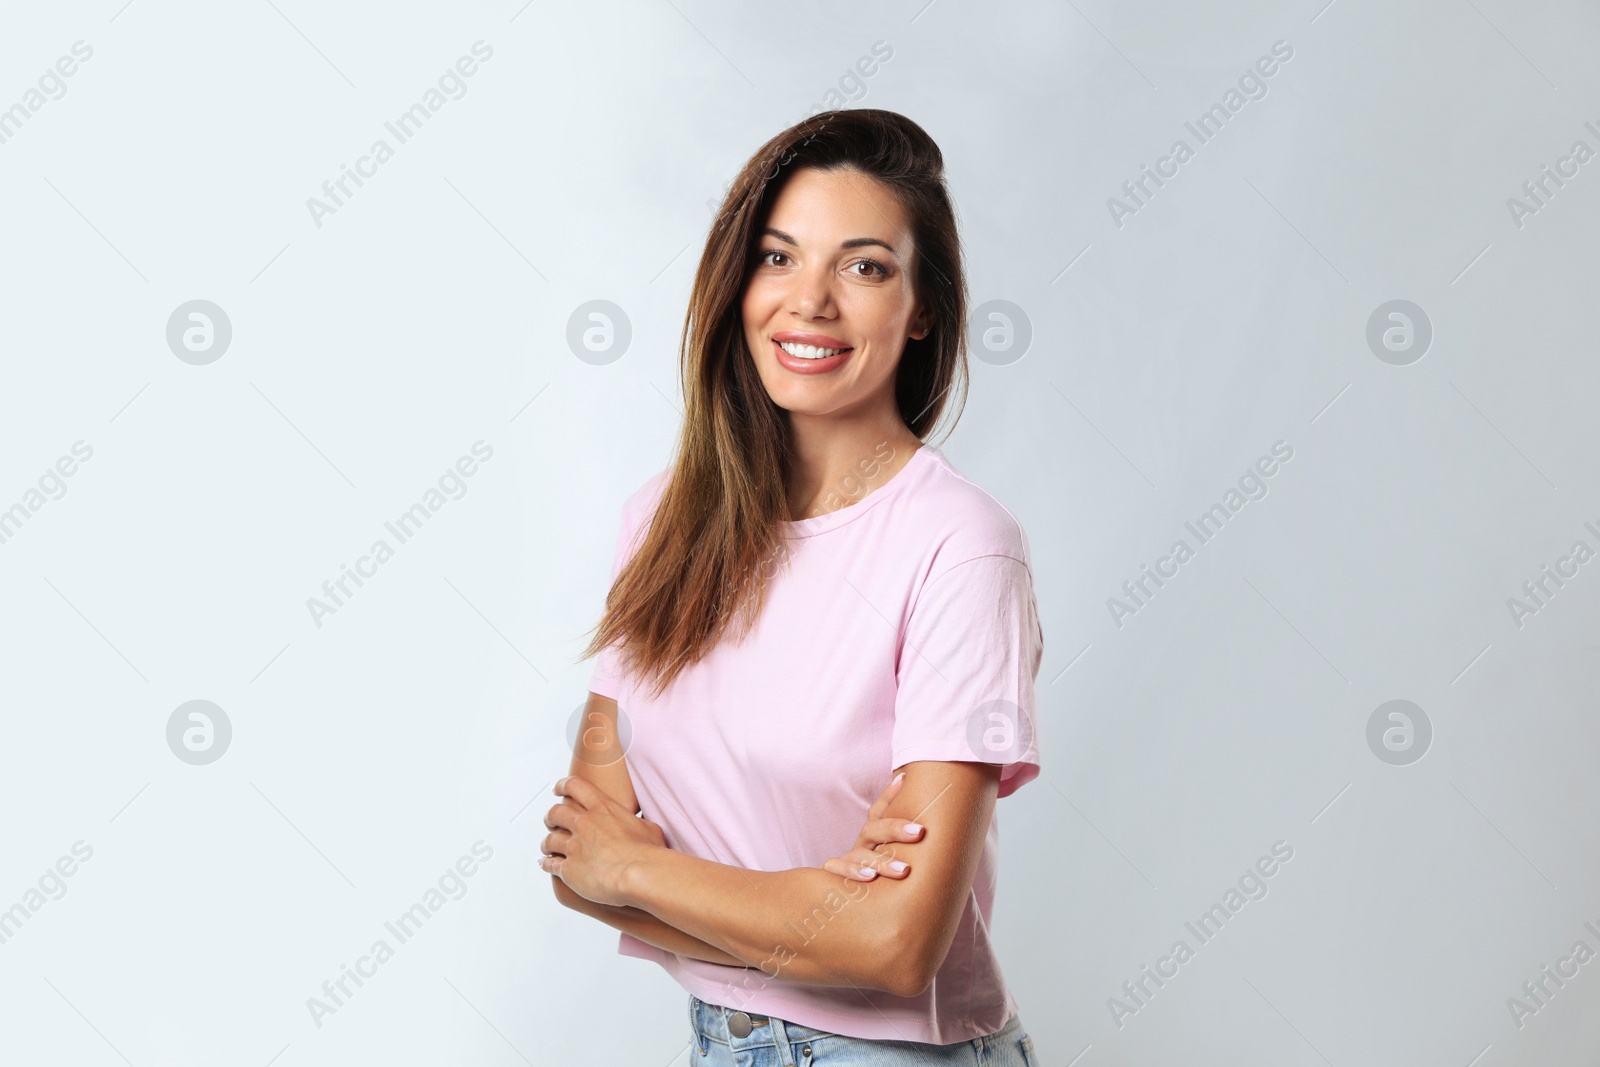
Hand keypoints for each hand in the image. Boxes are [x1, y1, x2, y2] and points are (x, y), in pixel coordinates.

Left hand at [541, 774, 665, 906]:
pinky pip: (550, 864)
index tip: (558, 789)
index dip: (563, 786)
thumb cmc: (648, 852)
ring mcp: (574, 846)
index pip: (575, 787)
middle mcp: (584, 824)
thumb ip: (638, 825)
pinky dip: (546, 864)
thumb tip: (642, 826)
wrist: (638, 874)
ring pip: (550, 840)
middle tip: (552, 821)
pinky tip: (546, 865)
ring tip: (547, 847)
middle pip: (556, 813)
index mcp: (602, 809)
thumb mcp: (648, 828)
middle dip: (552, 817)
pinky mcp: (568, 869)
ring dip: (547, 842)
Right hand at [820, 770, 924, 881]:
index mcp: (875, 837)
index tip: (905, 780)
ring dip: (881, 861)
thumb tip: (925, 798)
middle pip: (873, 829)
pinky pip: (837, 869)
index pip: (881, 811)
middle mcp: (861, 845)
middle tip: (919, 832)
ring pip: (859, 853)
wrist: (852, 903)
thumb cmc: (880, 874)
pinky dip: (852, 871)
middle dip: (895, 829)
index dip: (891, 794)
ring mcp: (846, 859)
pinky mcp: (833, 874)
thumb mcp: (896, 856)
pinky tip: (870, 877)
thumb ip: (912, 838)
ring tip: (904, 870)